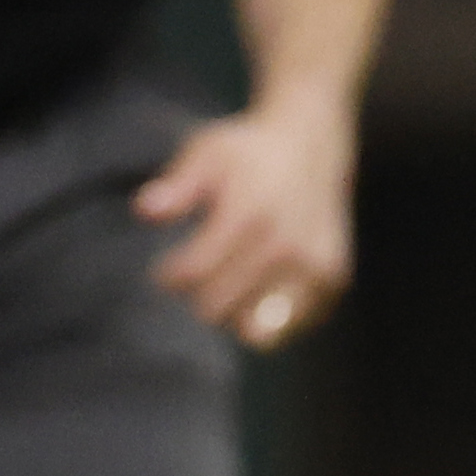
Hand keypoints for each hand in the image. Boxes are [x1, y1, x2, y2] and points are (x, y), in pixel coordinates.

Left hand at [133, 98, 354, 348]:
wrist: (311, 147)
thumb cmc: (247, 154)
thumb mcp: (205, 154)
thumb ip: (176, 186)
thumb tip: (144, 210)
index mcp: (249, 213)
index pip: (193, 275)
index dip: (170, 278)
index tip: (167, 272)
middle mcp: (285, 245)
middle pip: (218, 307)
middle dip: (200, 296)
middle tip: (202, 275)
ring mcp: (313, 267)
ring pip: (251, 328)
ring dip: (232, 312)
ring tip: (230, 282)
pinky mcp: (331, 282)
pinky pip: (286, 328)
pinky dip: (267, 319)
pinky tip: (261, 289)